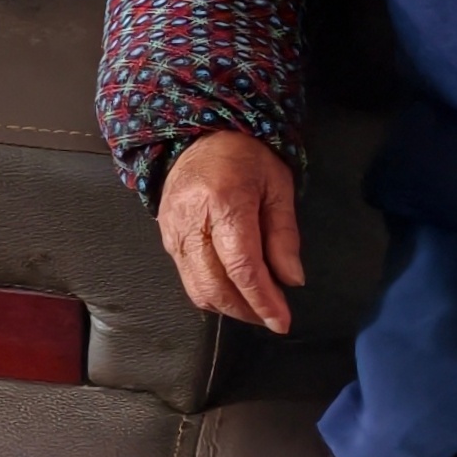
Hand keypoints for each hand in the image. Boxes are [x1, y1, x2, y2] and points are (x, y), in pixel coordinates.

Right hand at [155, 131, 304, 333]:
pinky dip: (211, 294)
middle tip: (271, 316)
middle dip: (246, 310)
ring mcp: (173, 232)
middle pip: (215, 286)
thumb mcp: (278, 187)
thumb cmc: (246, 157)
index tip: (282, 321)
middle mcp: (192, 221)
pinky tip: (232, 291)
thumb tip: (291, 280)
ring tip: (254, 306)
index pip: (243, 267)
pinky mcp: (165, 239)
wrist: (201, 135)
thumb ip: (284, 236)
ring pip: (197, 289)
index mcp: (224, 203)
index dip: (263, 300)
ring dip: (228, 308)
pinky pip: (187, 279)